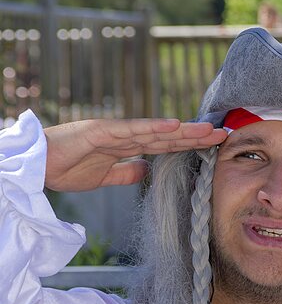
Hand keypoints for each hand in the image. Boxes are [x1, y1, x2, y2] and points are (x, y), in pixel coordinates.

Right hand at [43, 119, 226, 191]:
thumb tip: (147, 171)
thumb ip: (126, 172)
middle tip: (224, 134)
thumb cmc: (64, 168)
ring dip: (182, 130)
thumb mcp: (104, 177)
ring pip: (155, 131)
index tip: (214, 145)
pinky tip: (173, 126)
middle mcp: (125, 135)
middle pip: (167, 136)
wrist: (36, 166)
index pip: (166, 145)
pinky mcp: (100, 131)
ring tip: (207, 129)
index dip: (190, 144)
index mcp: (127, 146)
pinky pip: (131, 130)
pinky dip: (152, 127)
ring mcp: (114, 131)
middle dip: (195, 136)